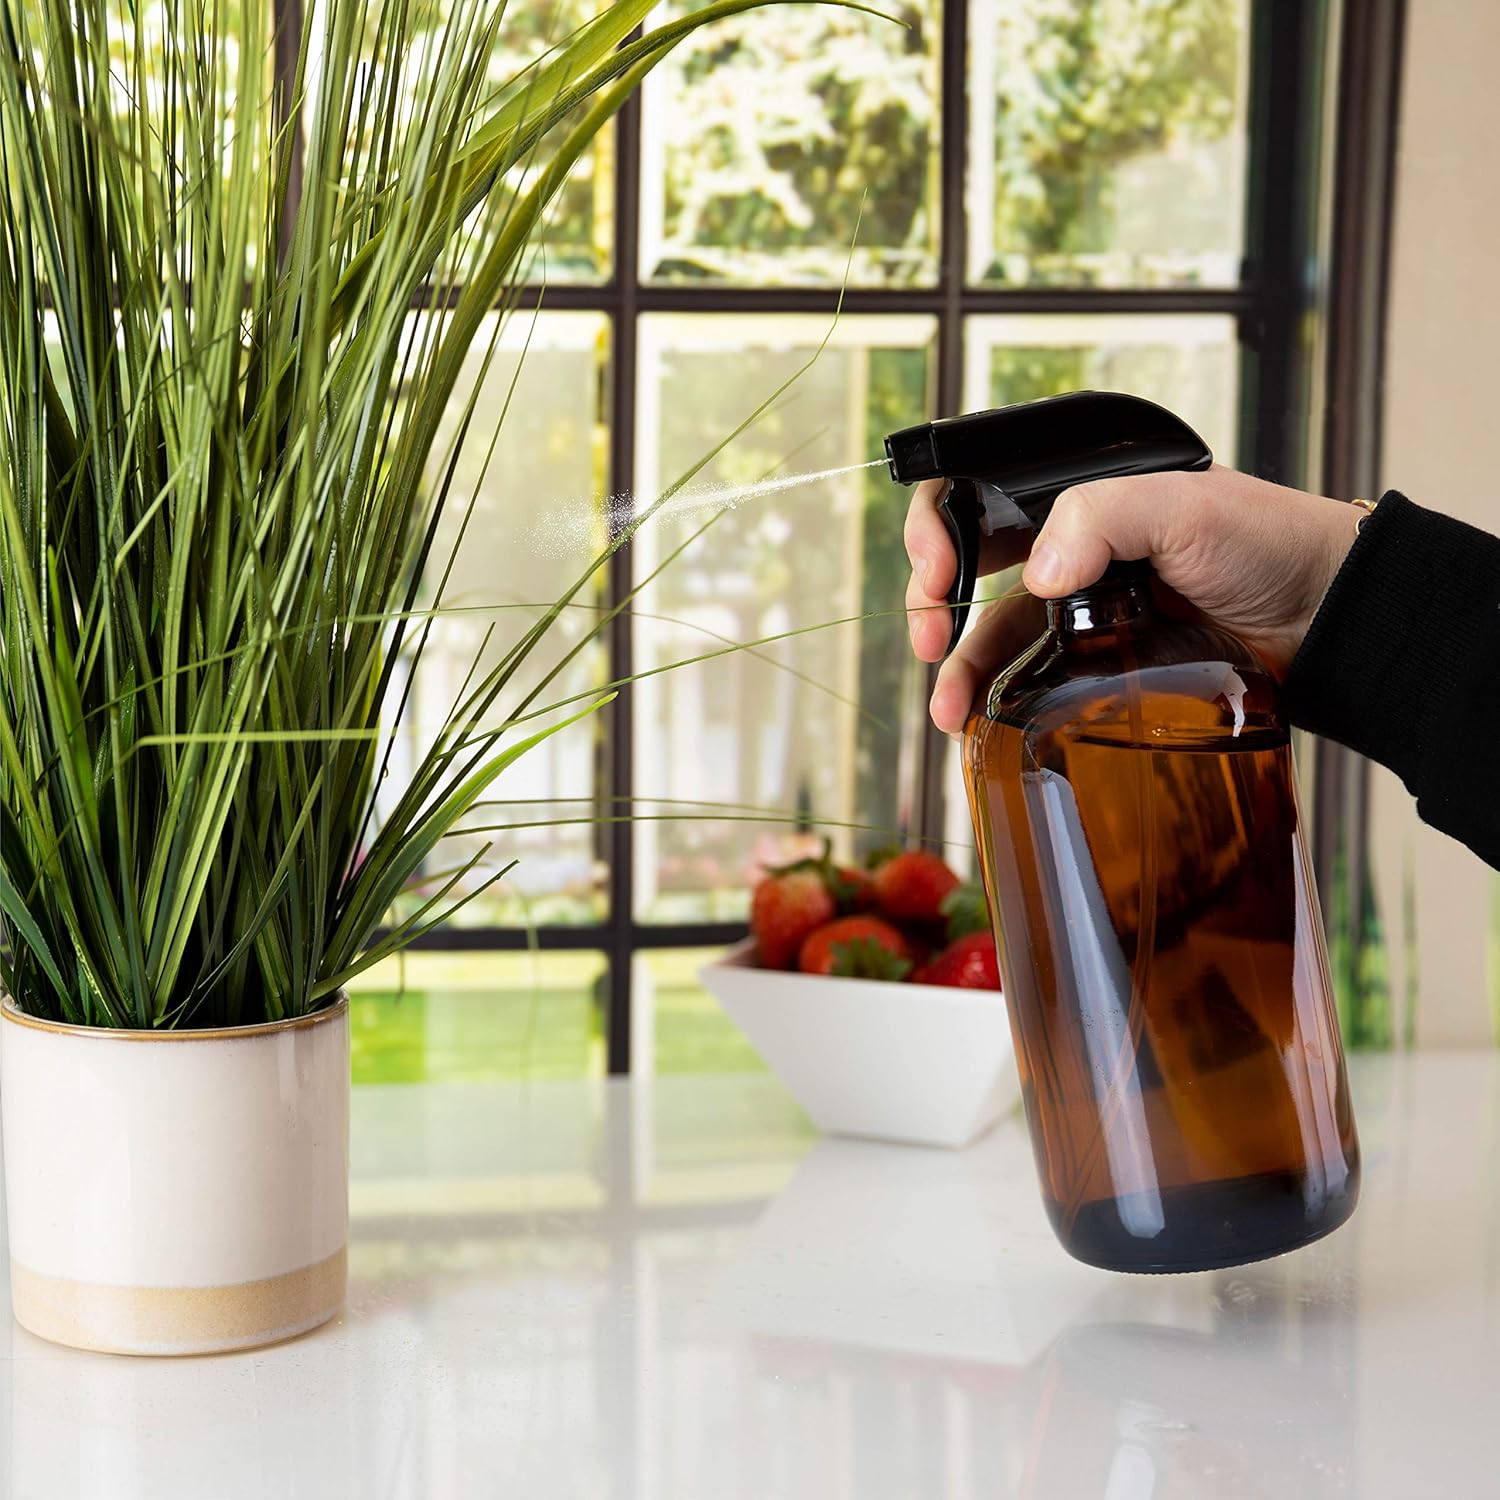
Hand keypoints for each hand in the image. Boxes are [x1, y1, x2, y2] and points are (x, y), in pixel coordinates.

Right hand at [904, 464, 1358, 734]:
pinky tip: (980, 722)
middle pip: (969, 564)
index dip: (940, 526)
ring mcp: (1081, 606)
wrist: (1327, 618)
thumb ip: (1104, 515)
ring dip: (960, 668)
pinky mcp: (1098, 661)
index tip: (938, 570)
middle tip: (930, 641)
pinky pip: (1031, 677)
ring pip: (994, 631)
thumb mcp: (1186, 507)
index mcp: (1079, 493)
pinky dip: (998, 699)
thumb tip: (1036, 572)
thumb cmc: (1270, 542)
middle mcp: (1070, 545)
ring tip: (948, 709)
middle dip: (932, 601)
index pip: (979, 491)